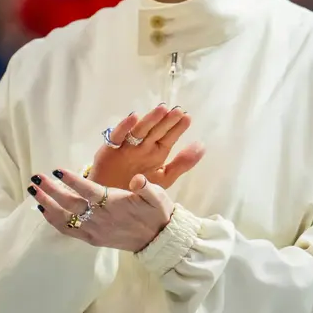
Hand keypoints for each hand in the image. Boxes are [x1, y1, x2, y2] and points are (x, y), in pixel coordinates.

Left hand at [30, 167, 174, 252]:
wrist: (158, 239)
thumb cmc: (157, 213)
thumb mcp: (159, 196)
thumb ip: (147, 187)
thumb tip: (138, 179)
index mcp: (114, 203)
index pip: (88, 190)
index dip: (71, 180)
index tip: (56, 170)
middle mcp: (100, 217)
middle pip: (69, 202)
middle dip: (51, 190)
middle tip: (36, 178)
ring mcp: (94, 230)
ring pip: (64, 217)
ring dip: (46, 204)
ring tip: (33, 192)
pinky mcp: (91, 238)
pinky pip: (68, 230)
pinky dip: (54, 221)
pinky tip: (44, 210)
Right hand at [88, 104, 204, 189]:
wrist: (110, 203)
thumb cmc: (139, 189)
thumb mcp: (164, 178)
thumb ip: (182, 163)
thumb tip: (202, 146)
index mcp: (157, 152)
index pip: (169, 137)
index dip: (178, 127)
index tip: (187, 117)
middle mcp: (144, 146)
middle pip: (156, 130)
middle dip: (167, 121)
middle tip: (177, 110)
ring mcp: (127, 146)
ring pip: (140, 130)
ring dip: (150, 120)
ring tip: (161, 109)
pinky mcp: (110, 149)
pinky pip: (117, 136)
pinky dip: (124, 127)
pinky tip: (134, 117)